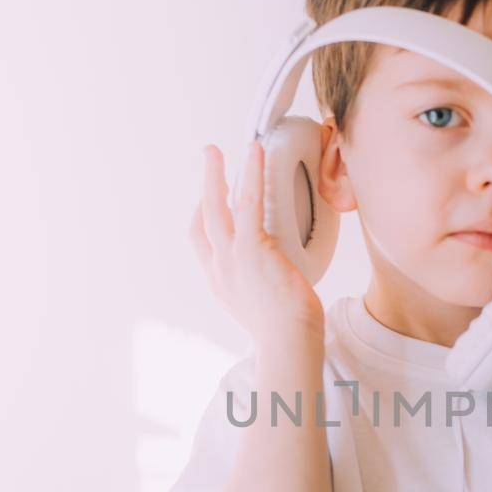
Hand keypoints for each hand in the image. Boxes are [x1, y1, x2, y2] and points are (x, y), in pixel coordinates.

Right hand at [189, 144, 324, 343]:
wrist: (290, 342)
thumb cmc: (289, 332)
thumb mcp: (267, 307)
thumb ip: (266, 287)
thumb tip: (283, 278)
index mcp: (221, 283)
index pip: (202, 241)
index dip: (203, 215)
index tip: (210, 196)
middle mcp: (219, 269)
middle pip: (202, 218)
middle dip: (205, 184)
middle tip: (209, 157)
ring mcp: (231, 258)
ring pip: (215, 206)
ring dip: (215, 173)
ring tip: (217, 149)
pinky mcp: (251, 249)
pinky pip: (247, 203)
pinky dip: (250, 175)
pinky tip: (254, 154)